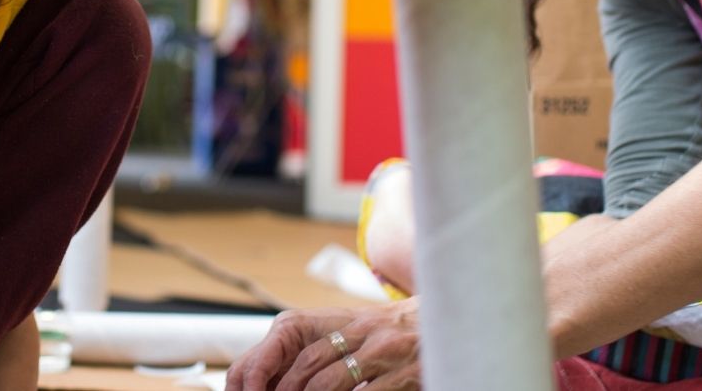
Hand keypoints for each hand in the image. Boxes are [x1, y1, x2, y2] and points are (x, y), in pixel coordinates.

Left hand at [227, 299, 421, 390]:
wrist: (452, 319)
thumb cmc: (398, 336)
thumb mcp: (362, 333)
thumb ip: (325, 349)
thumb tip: (275, 376)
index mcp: (343, 318)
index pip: (289, 336)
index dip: (262, 366)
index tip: (249, 389)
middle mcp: (362, 329)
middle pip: (306, 362)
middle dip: (281, 390)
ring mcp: (385, 351)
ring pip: (328, 381)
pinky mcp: (406, 374)